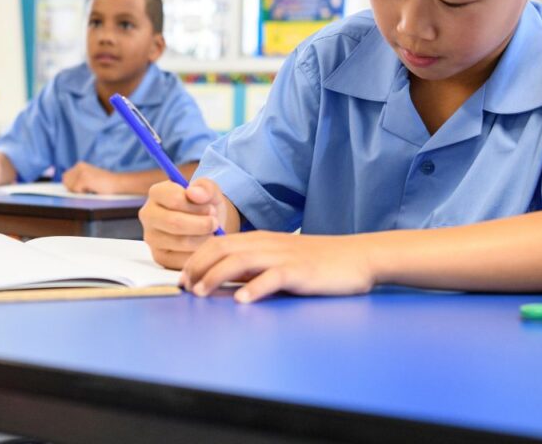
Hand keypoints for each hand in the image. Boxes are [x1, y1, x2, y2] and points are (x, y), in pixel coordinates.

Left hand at [61, 162, 119, 193]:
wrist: (117, 183)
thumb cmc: (104, 183)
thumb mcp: (89, 177)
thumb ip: (77, 179)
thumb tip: (65, 184)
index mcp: (80, 165)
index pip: (65, 176)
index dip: (70, 184)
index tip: (80, 187)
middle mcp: (79, 166)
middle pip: (65, 181)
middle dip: (73, 188)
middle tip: (87, 188)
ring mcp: (81, 172)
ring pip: (70, 187)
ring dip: (79, 191)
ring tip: (91, 188)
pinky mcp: (84, 178)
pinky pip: (76, 190)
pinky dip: (83, 193)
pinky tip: (93, 189)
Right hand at [139, 178, 228, 268]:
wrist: (206, 225)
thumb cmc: (204, 206)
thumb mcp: (210, 191)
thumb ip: (205, 187)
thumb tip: (193, 193)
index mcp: (157, 192)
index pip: (174, 199)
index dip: (198, 206)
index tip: (211, 208)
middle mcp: (148, 214)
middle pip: (175, 222)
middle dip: (202, 224)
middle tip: (215, 224)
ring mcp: (151, 237)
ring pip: (181, 242)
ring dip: (203, 239)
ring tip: (211, 233)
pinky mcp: (159, 257)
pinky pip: (182, 259)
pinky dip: (199, 254)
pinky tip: (204, 246)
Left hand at [181, 232, 374, 302]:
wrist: (358, 256)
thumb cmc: (318, 262)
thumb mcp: (279, 260)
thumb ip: (253, 268)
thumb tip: (223, 282)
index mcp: (259, 240)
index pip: (217, 243)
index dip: (195, 260)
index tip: (183, 279)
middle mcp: (267, 244)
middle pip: (221, 249)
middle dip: (197, 268)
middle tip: (185, 288)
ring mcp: (283, 257)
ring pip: (239, 261)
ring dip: (216, 277)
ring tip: (202, 293)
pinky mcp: (300, 272)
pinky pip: (273, 277)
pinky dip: (255, 288)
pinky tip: (243, 301)